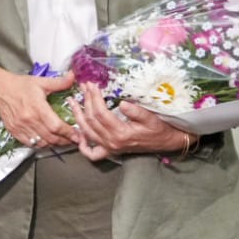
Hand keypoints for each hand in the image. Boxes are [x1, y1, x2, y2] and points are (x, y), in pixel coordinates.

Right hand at [0, 65, 76, 148]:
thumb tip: (74, 76)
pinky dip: (41, 144)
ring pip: (41, 143)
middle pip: (51, 137)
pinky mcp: (14, 131)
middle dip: (65, 140)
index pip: (56, 126)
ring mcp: (20, 127)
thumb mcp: (41, 82)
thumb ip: (59, 82)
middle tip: (74, 139)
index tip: (78, 135)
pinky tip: (47, 140)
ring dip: (54, 144)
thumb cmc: (20, 85)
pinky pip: (30, 143)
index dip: (69, 133)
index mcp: (37, 107)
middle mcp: (28, 119)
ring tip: (62, 140)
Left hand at [69, 83, 192, 161]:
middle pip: (91, 120)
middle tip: (83, 87)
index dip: (94, 98)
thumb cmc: (159, 129)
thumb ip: (137, 112)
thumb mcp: (151, 118)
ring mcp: (109, 147)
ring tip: (72, 102)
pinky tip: (78, 133)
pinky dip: (82, 145)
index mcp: (121, 133)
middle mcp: (112, 142)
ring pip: (86, 132)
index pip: (101, 113)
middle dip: (85, 101)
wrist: (166, 142)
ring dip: (77, 116)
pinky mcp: (109, 150)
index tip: (91, 84)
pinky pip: (91, 153)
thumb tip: (122, 103)